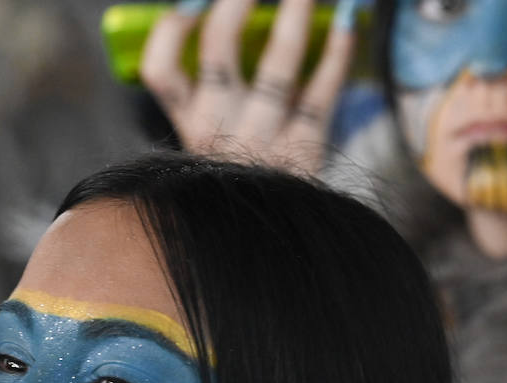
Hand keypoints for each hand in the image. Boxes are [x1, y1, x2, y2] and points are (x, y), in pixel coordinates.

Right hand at [140, 0, 357, 174]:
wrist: (271, 235)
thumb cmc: (246, 170)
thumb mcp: (214, 136)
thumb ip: (215, 85)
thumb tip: (236, 14)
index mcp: (188, 124)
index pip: (160, 71)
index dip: (172, 28)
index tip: (191, 3)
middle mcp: (217, 130)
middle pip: (218, 48)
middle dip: (239, 0)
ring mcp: (262, 140)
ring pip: (276, 65)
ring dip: (296, 15)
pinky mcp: (304, 149)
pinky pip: (321, 94)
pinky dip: (337, 55)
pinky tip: (347, 26)